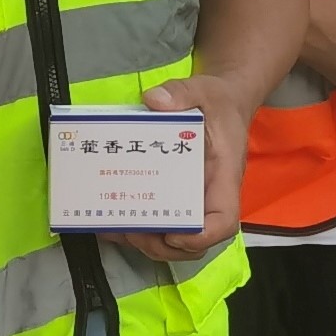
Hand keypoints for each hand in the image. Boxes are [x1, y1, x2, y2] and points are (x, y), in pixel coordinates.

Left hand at [106, 74, 249, 261]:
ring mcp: (192, 200)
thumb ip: (182, 92)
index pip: (224, 219)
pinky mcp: (174, 196)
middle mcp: (209, 196)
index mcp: (223, 176)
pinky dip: (137, 229)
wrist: (223, 102)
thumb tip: (154, 101)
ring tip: (114, 228)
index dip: (202, 237)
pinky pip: (161, 222)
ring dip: (146, 242)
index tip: (173, 233)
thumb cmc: (218, 102)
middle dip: (162, 244)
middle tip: (131, 230)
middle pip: (195, 241)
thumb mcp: (203, 90)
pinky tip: (111, 220)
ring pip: (176, 239)